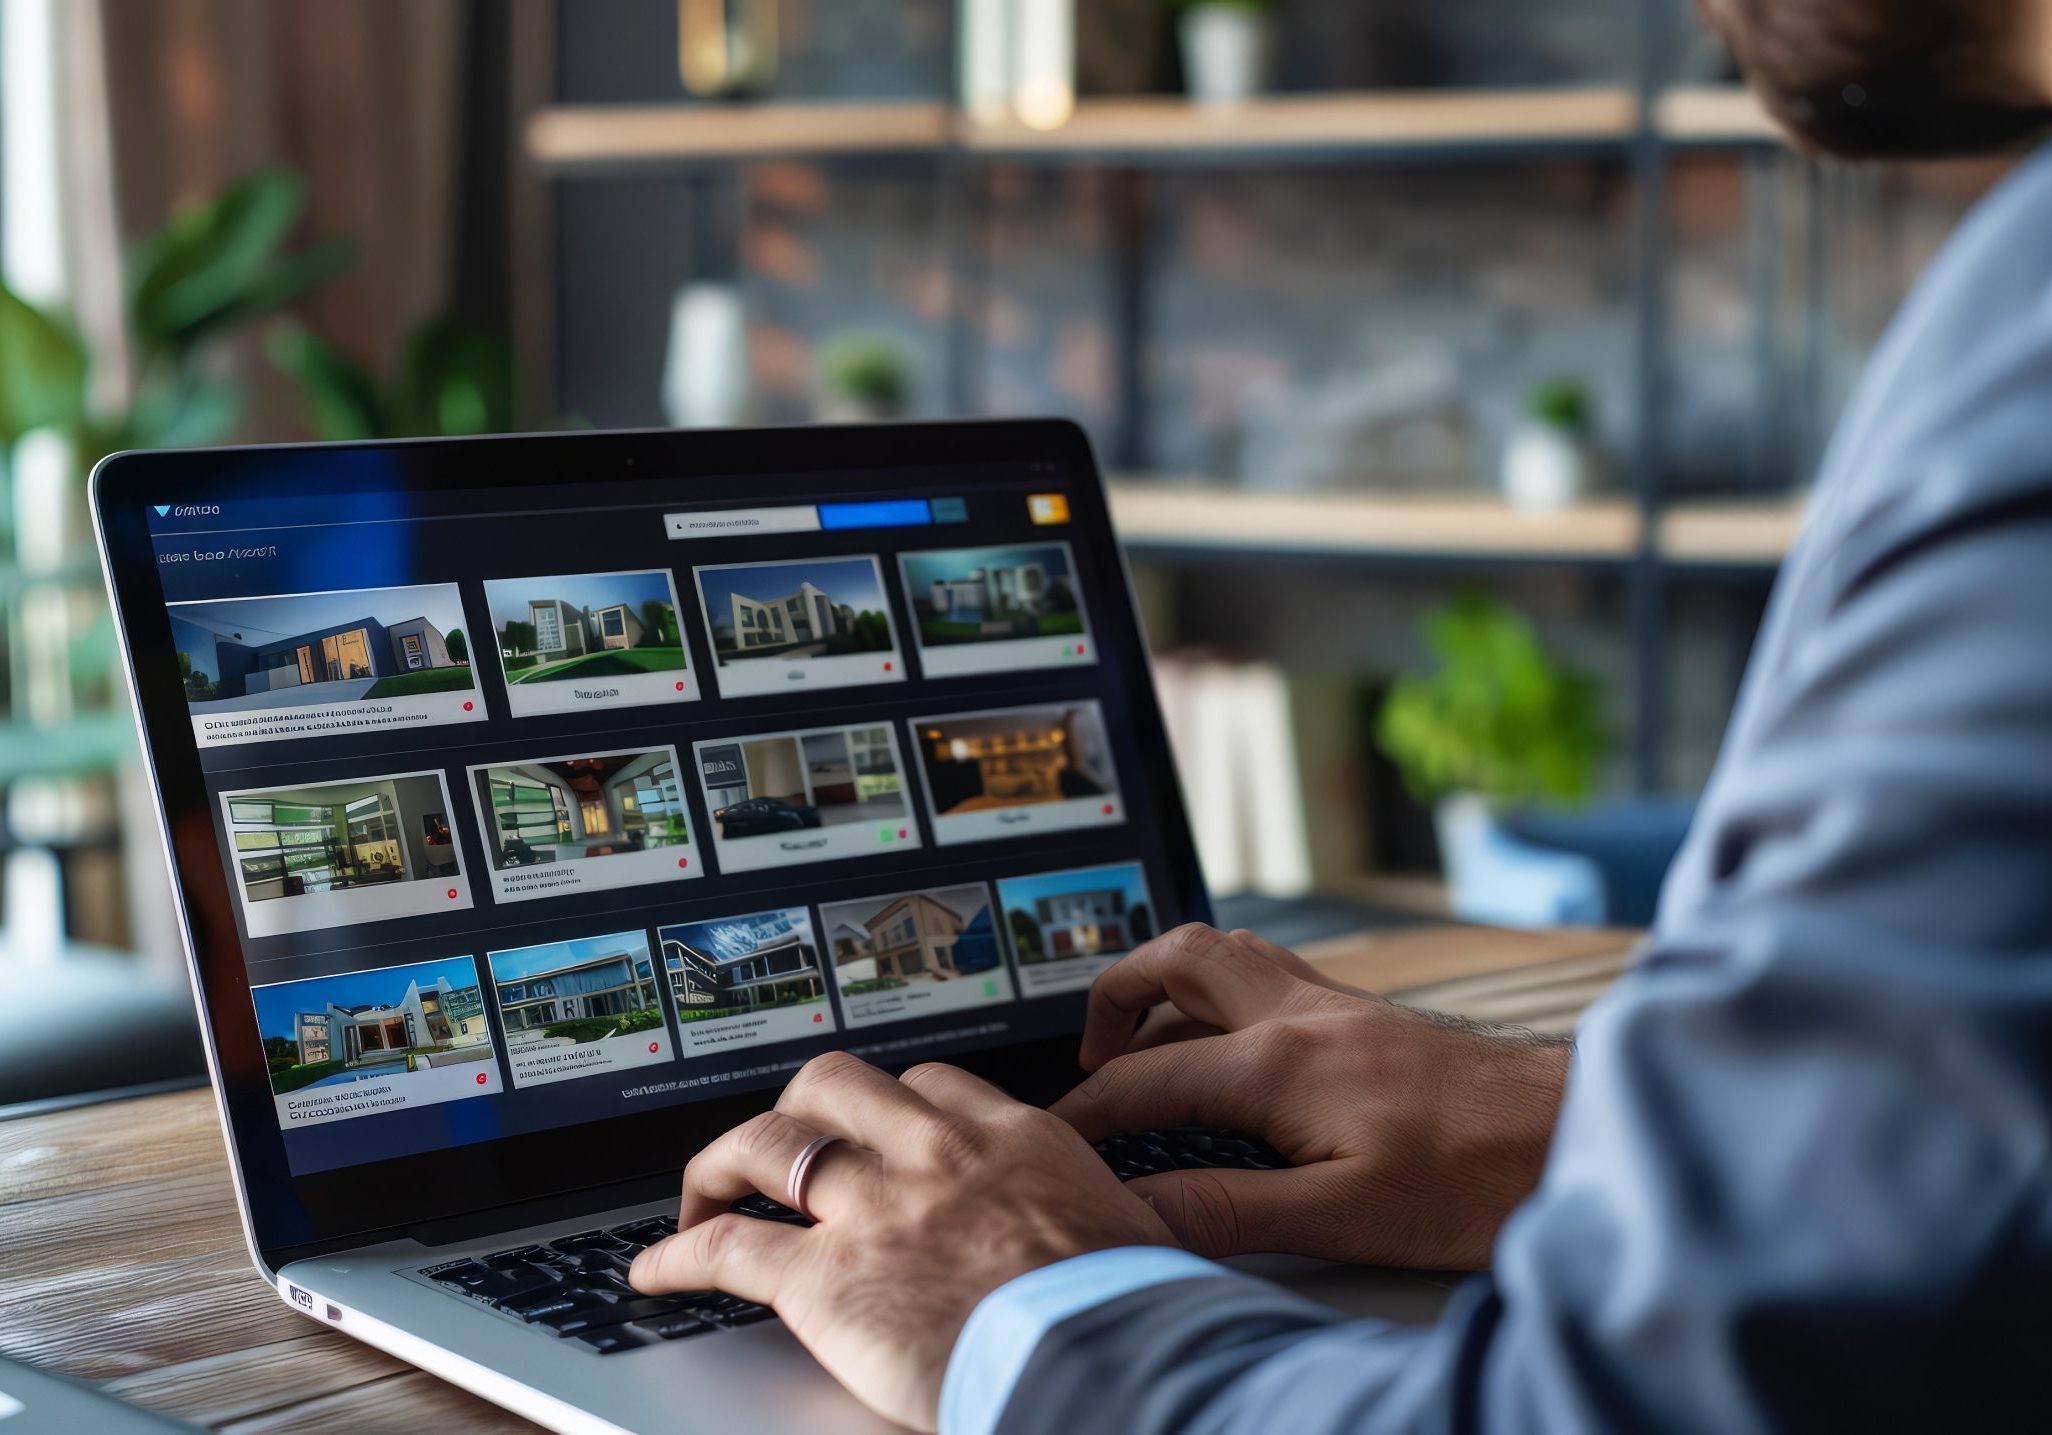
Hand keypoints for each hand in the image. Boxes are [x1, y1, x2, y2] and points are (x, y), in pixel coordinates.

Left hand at [628, 1051, 1173, 1432]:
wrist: (1106, 1359)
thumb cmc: (1130, 1313)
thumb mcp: (1126, 1232)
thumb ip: (1092, 1218)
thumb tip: (1113, 1243)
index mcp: (1010, 1137)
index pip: (927, 1084)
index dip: (887, 1106)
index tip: (871, 1130)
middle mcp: (934, 1152)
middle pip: (834, 1085)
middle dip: (795, 1110)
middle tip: (778, 1147)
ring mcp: (874, 1207)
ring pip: (766, 1143)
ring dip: (720, 1163)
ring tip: (699, 1193)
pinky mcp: (823, 1277)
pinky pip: (725, 1246)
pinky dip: (676, 1254)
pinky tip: (654, 1272)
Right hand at [1054, 925, 1570, 1270]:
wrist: (1579, 1132)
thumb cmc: (1480, 1177)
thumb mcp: (1347, 1217)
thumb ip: (1233, 1210)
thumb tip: (1141, 1212)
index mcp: (1280, 1064)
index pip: (1146, 1078)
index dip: (1088, 1112)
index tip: (1054, 1141)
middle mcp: (1301, 1014)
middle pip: (1176, 958)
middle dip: (1114, 995)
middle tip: (1095, 1060)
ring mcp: (1338, 1005)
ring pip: (1227, 951)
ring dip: (1170, 980)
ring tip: (1150, 1038)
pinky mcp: (1370, 1014)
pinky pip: (1271, 971)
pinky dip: (1226, 990)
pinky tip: (1240, 1044)